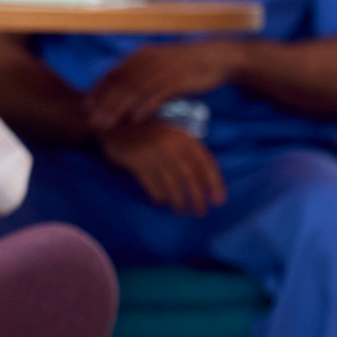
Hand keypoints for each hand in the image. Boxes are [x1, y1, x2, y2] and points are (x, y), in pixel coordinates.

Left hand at [84, 40, 237, 130]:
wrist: (216, 58)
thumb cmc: (185, 65)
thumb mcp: (158, 67)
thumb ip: (140, 76)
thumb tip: (120, 92)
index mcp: (141, 55)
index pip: (113, 74)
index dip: (98, 91)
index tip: (86, 107)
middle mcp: (148, 60)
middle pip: (120, 84)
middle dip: (104, 104)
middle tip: (93, 121)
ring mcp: (163, 69)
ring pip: (134, 91)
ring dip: (119, 109)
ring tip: (108, 124)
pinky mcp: (178, 79)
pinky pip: (157, 94)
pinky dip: (144, 107)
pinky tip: (134, 120)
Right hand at [97, 118, 226, 215]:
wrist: (117, 124)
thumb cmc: (149, 133)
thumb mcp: (173, 136)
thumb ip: (189, 153)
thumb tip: (208, 181)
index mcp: (184, 136)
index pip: (205, 162)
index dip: (214, 183)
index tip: (219, 201)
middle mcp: (171, 144)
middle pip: (189, 177)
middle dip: (197, 198)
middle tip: (200, 212)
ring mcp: (153, 152)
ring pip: (171, 184)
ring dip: (178, 201)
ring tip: (181, 211)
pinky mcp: (137, 161)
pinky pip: (152, 185)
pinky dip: (159, 196)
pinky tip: (161, 202)